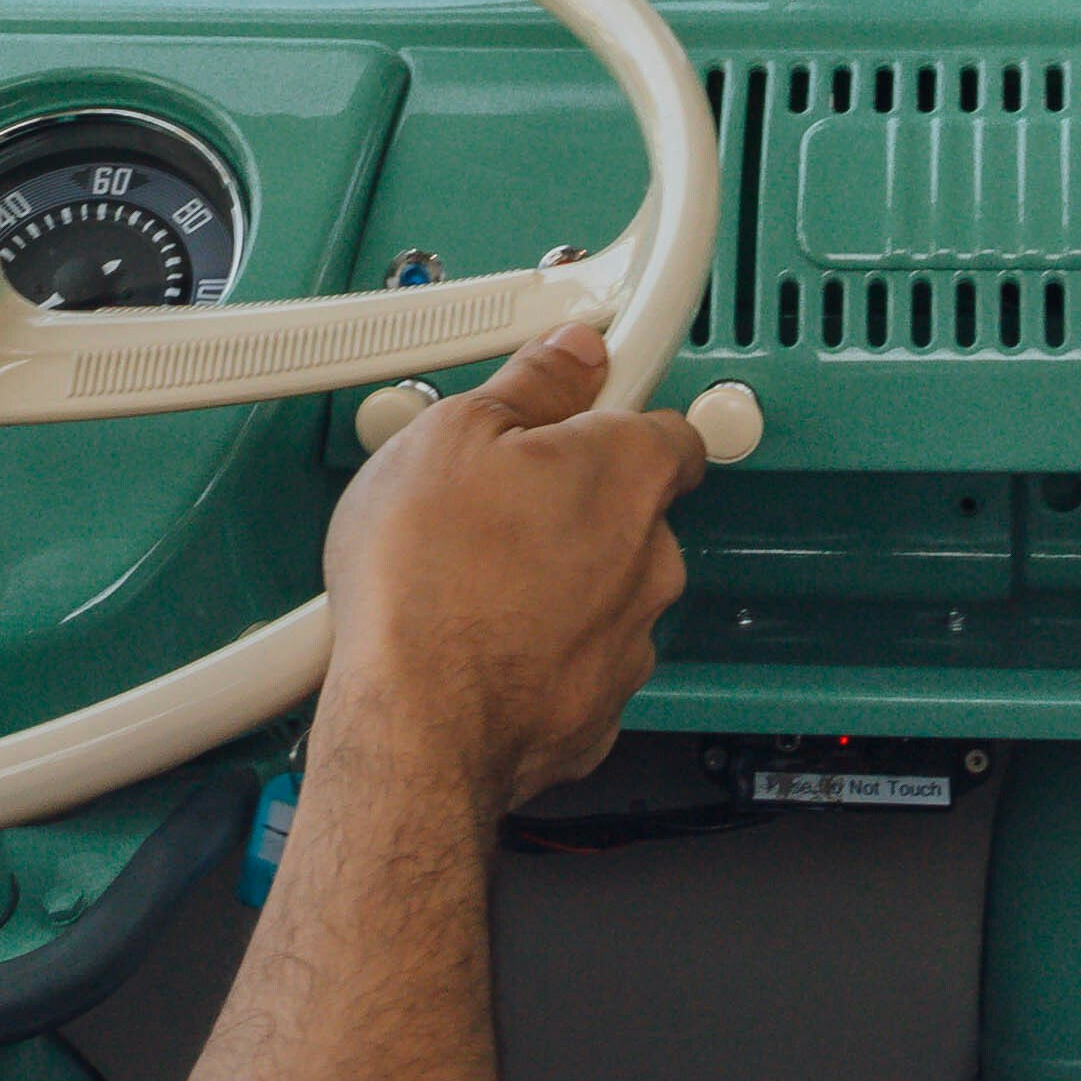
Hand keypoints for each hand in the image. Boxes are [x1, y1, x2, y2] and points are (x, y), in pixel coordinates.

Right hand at [315, 320, 702, 822]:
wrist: (415, 726)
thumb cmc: (428, 585)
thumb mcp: (453, 434)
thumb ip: (530, 383)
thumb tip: (567, 355)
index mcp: (629, 474)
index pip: (666, 426)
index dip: (616, 416)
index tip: (578, 414)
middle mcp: (651, 559)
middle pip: (628, 512)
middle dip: (571, 504)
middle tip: (495, 502)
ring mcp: (631, 641)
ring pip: (603, 591)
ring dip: (555, 580)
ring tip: (472, 580)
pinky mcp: (599, 710)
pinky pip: (577, 662)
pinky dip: (539, 652)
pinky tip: (478, 643)